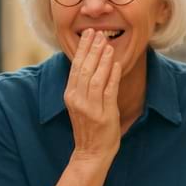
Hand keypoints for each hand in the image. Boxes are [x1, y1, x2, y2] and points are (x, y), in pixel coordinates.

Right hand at [64, 29, 121, 161]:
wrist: (91, 153)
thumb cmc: (88, 128)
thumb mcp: (80, 105)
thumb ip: (83, 86)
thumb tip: (91, 63)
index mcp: (70, 96)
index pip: (76, 67)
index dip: (82, 50)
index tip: (88, 35)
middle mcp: (77, 100)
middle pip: (85, 69)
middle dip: (92, 49)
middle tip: (98, 33)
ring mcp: (90, 108)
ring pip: (96, 78)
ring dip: (102, 60)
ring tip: (108, 45)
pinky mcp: (104, 115)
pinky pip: (109, 91)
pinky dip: (112, 76)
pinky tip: (116, 64)